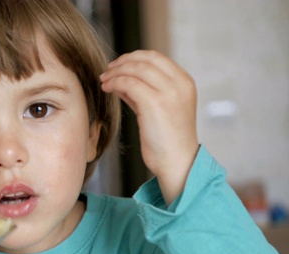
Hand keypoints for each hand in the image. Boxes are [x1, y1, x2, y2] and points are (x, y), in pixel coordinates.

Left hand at [100, 50, 198, 203]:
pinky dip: (115, 83)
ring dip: (116, 72)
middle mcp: (179, 84)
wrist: (177, 162)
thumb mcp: (159, 108)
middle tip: (107, 70)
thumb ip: (144, 91)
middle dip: (122, 62)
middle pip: (146, 59)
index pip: (156, 57)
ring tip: (104, 80)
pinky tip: (107, 89)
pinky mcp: (155, 103)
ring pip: (136, 69)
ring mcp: (169, 92)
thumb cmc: (167, 139)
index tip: (119, 64)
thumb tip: (122, 79)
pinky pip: (129, 84)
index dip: (134, 57)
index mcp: (184, 82)